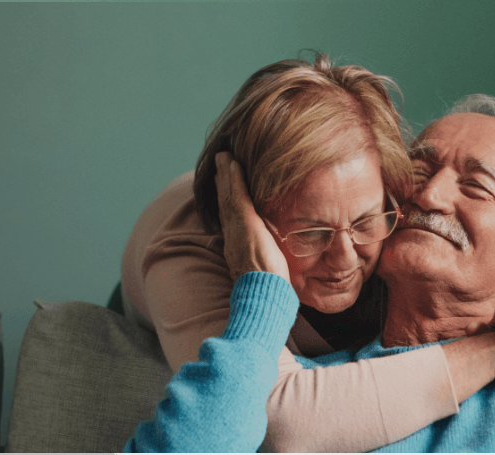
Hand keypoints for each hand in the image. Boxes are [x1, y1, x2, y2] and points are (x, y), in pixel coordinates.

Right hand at [214, 152, 289, 280]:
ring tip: (223, 156)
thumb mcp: (265, 275)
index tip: (224, 186)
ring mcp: (237, 228)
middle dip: (221, 182)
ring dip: (225, 174)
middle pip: (224, 202)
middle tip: (219, 163)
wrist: (262, 296)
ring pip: (228, 195)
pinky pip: (238, 195)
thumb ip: (266, 265)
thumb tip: (275, 267)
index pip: (229, 218)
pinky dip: (235, 179)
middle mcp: (231, 235)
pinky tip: (234, 164)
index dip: (225, 200)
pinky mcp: (246, 223)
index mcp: (236, 247)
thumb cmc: (267, 292)